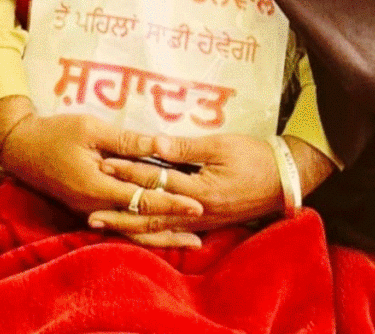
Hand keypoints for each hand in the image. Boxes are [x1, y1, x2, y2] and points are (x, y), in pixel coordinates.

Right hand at [0, 109, 203, 230]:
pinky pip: (119, 224)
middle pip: (139, 224)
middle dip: (171, 228)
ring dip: (159, 235)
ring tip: (187, 241)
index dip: (172, 202)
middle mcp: (95, 206)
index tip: (198, 205)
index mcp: (98, 186)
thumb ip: (126, 141)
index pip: (143, 199)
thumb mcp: (92, 129)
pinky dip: (141, 229)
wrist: (22, 148)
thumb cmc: (57, 133)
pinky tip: (157, 230)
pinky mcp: (88, 208)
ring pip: (130, 230)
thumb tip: (160, 145)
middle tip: (201, 235)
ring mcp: (90, 210)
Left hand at [90, 133, 333, 247]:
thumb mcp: (219, 145)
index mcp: (198, 191)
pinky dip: (151, 232)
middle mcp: (197, 212)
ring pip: (158, 228)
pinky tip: (136, 233)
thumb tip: (151, 141)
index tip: (104, 165)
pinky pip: (172, 231)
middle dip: (119, 212)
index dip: (128, 172)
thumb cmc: (254, 156)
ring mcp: (202, 221)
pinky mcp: (206, 223)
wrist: (285, 180)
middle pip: (150, 215)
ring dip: (130, 225)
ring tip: (103, 223)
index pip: (155, 180)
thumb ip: (184, 147)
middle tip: (89, 212)